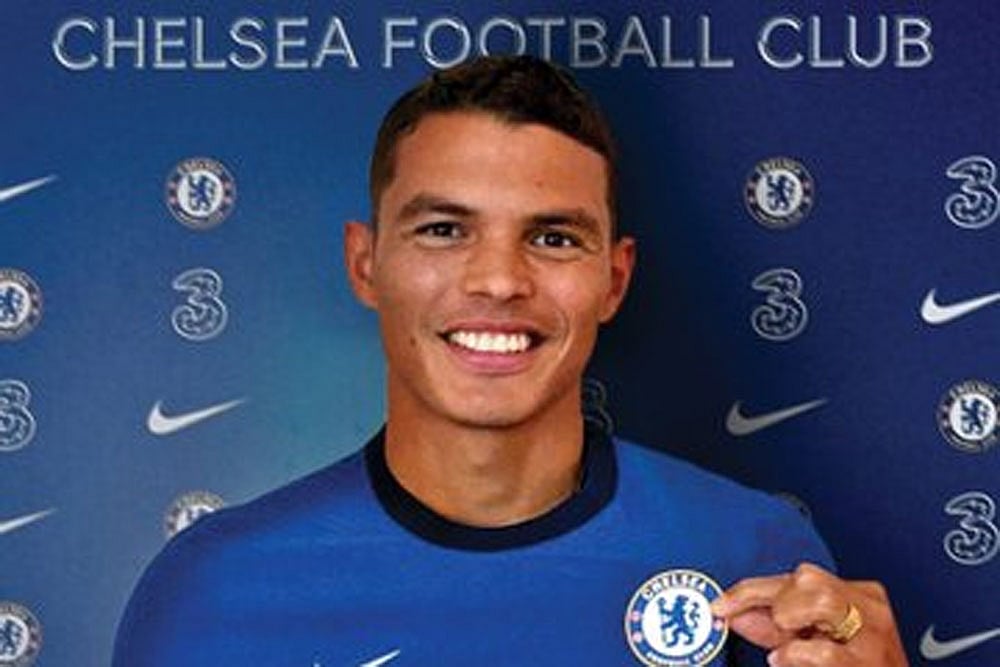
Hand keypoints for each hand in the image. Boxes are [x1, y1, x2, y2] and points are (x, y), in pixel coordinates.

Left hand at [710, 563, 908, 665]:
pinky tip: (785, 660)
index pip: (799, 577)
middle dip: (775, 602)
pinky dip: (796, 655)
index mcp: (860, 596)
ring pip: (822, 598)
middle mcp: (871, 610)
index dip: (752, 589)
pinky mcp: (869, 665)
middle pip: (809, 577)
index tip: (721, 604)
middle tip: (773, 633)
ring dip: (790, 619)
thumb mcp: (811, 645)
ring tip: (788, 646)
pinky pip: (824, 651)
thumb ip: (774, 628)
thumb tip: (734, 613)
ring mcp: (874, 638)